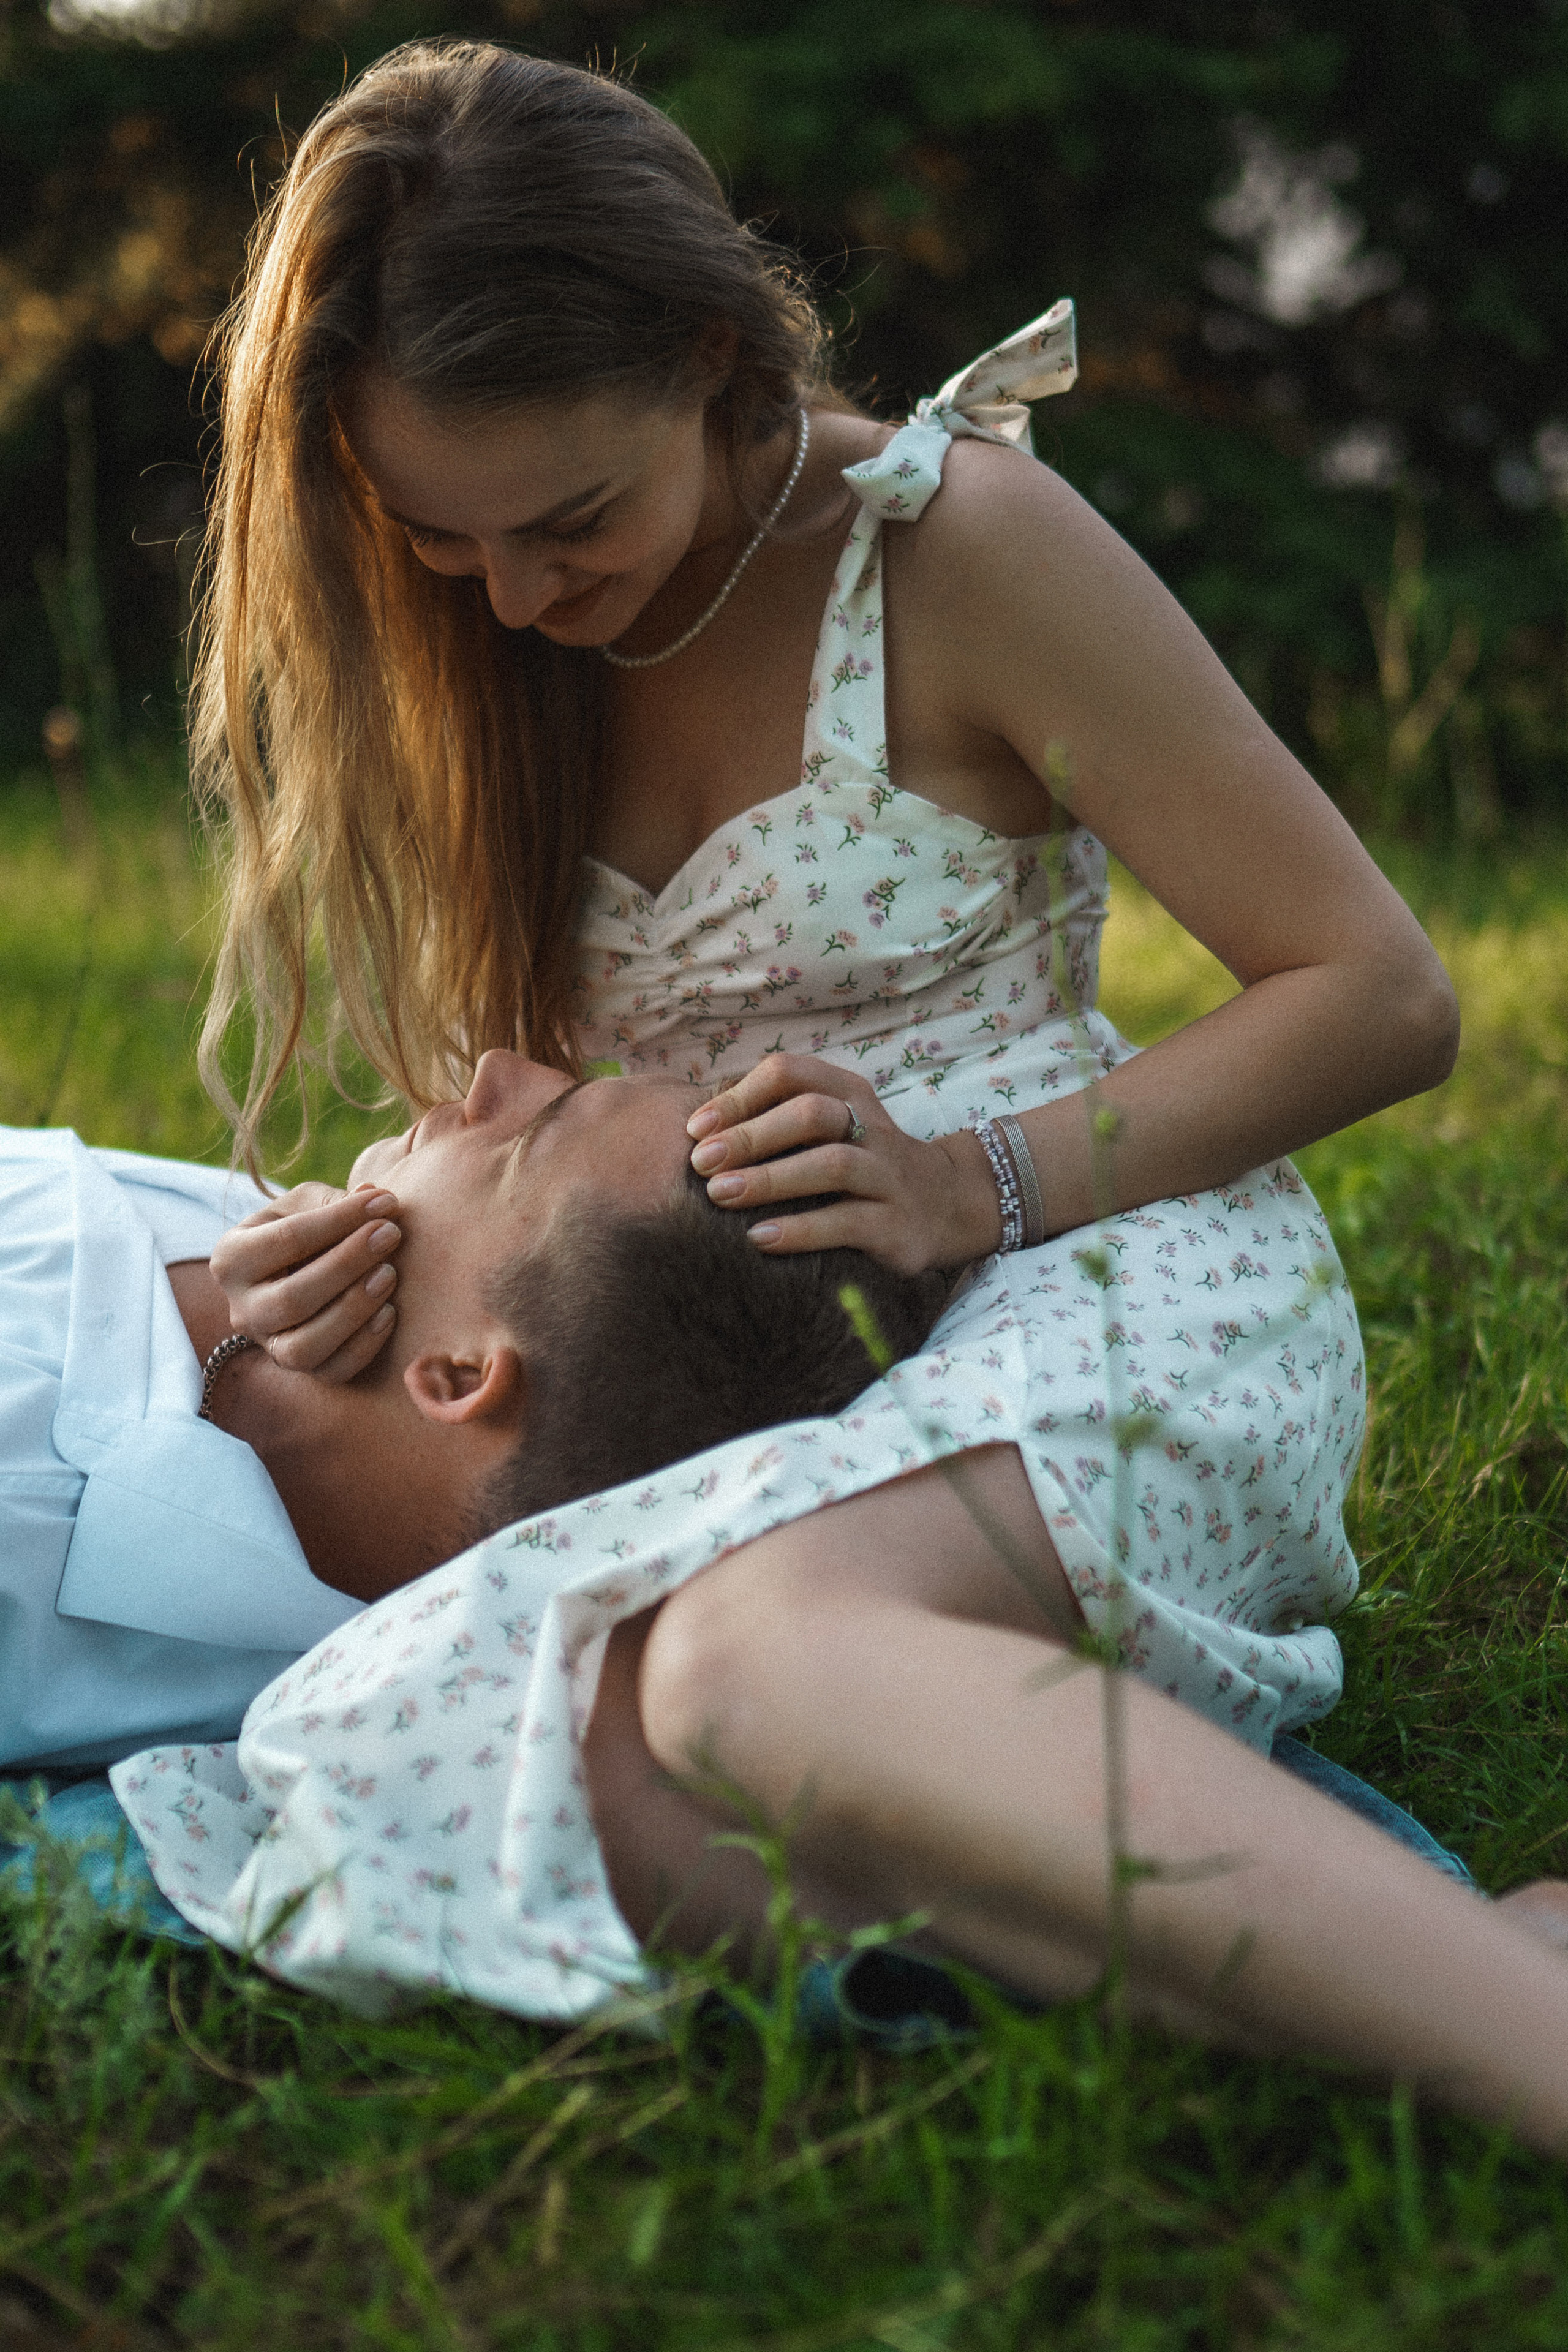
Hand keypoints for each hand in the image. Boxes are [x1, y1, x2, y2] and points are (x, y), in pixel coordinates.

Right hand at [209, 1183, 402, 1381]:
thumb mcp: (308, 1204)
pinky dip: (363, 1346)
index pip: (286, 1239)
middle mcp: (242, 1310)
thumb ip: (335, 1201)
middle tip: (391, 1235)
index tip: (385, 1203)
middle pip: (292, 1298)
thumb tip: (373, 1195)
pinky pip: (331, 1371)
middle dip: (348, 1264)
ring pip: (304, 1347)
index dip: (340, 1220)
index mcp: (232, 1258)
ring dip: (353, 1310)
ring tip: (390, 1274)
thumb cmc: (307, 1228)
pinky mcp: (301, 1371)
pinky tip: (389, 1312)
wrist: (304, 1269)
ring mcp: (269, 1346)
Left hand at [686, 1053, 1000, 1274]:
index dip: (739, 1097)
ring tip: (720, 1195)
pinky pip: (848, 1223)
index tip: (694, 1129)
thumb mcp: (829, 1128)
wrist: (946, 1205)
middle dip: (750, 1136)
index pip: (791, 1074)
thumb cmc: (860, 1164)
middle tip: (701, 1163)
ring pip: (832, 1165)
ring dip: (770, 1179)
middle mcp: (872, 1128)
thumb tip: (694, 1129)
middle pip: (810, 1114)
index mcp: (848, 1093)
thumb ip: (776, 1120)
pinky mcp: (896, 1226)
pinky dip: (800, 1230)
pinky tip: (759, 1239)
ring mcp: (888, 1177)